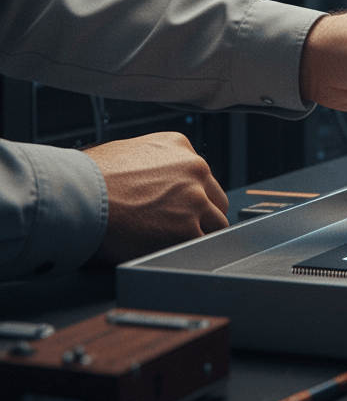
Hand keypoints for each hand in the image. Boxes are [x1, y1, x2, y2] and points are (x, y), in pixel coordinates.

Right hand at [84, 132, 228, 264]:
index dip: (192, 196)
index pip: (201, 176)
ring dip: (199, 235)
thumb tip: (152, 180)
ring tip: (176, 246)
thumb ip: (152, 163)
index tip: (180, 208)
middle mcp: (194, 168)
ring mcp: (195, 199)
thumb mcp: (127, 151)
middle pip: (214, 199)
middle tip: (181, 230)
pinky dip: (189, 253)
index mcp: (180, 146)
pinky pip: (201, 246)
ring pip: (215, 224)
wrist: (77, 196)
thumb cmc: (88, 177)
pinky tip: (172, 255)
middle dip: (202, 215)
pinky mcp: (187, 229)